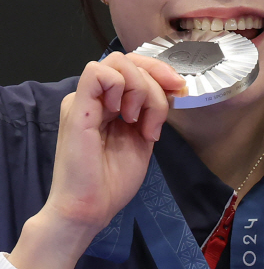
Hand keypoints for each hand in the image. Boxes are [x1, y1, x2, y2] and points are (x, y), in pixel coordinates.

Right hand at [8, 53, 185, 268]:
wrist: (91, 207)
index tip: (181, 90)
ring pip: (118, 64)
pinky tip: (125, 115)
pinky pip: (97, 72)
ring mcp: (84, 100)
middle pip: (129, 60)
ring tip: (140, 121)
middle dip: (157, 76)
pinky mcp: (76, 108)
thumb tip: (173, 87)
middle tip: (169, 104)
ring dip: (142, 88)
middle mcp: (95, 97)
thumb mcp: (143, 136)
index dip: (161, 71)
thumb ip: (153, 110)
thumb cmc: (114, 180)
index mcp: (110, 103)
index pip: (135, 66)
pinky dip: (121, 86)